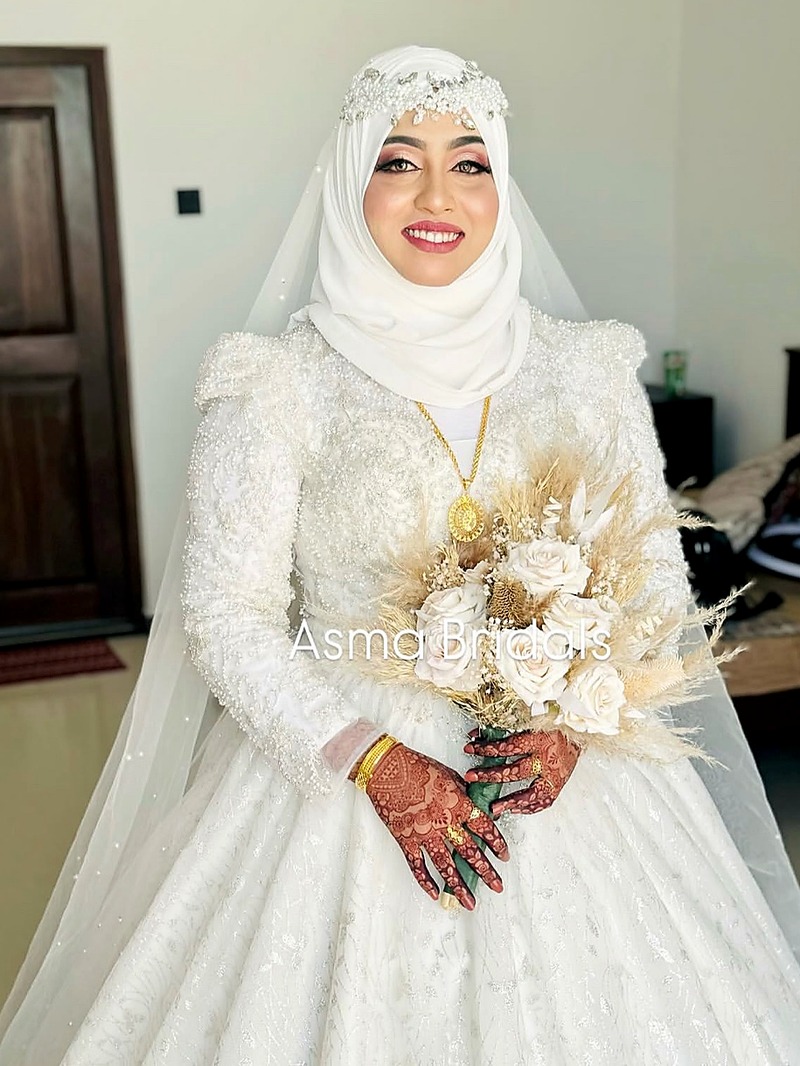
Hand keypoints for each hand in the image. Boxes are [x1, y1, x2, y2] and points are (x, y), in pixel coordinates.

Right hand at [352, 741, 509, 909]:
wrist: (386, 768)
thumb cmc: (416, 766)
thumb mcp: (447, 774)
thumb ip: (463, 792)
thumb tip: (477, 803)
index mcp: (458, 804)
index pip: (485, 828)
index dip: (497, 844)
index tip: (504, 856)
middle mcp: (445, 822)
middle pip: (470, 852)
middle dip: (486, 872)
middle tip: (497, 886)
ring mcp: (425, 833)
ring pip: (446, 866)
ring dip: (460, 886)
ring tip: (470, 903)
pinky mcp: (406, 839)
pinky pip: (417, 866)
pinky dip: (426, 882)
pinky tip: (436, 893)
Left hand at [463, 729, 580, 816]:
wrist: (583, 729)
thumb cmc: (556, 721)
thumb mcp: (533, 719)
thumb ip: (508, 727)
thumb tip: (478, 733)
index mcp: (539, 739)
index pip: (508, 746)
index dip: (487, 748)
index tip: (470, 748)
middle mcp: (547, 758)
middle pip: (515, 771)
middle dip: (490, 775)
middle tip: (472, 777)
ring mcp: (555, 774)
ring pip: (531, 793)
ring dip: (511, 801)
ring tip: (494, 808)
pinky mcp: (561, 783)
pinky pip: (545, 800)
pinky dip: (530, 807)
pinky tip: (516, 809)